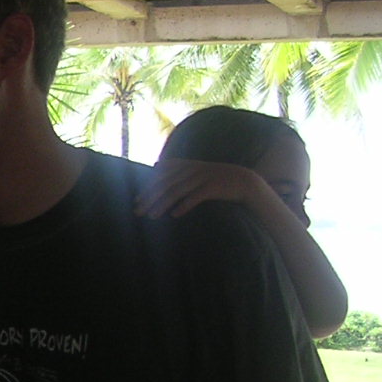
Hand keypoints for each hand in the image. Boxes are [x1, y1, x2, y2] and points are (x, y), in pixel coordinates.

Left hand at [136, 159, 266, 219]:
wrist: (245, 181)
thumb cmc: (216, 178)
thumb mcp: (196, 169)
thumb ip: (177, 167)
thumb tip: (156, 164)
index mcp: (187, 165)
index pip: (162, 175)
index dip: (148, 187)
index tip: (136, 200)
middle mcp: (193, 169)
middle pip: (166, 184)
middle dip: (150, 198)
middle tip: (138, 211)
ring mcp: (203, 177)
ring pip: (177, 191)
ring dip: (163, 204)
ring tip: (152, 216)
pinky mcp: (213, 187)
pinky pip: (195, 197)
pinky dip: (184, 205)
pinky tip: (174, 215)